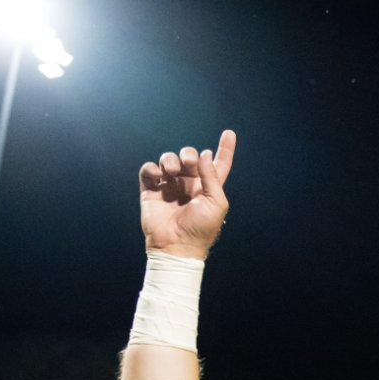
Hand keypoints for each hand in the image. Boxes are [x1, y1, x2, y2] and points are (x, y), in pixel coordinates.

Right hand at [139, 130, 236, 259]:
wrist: (176, 246)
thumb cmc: (201, 229)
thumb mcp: (216, 203)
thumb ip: (212, 177)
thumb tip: (204, 153)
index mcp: (208, 187)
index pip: (218, 164)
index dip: (225, 149)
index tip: (229, 133)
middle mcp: (189, 184)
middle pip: (190, 156)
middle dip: (188, 155)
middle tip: (188, 165)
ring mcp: (169, 187)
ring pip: (169, 159)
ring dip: (170, 160)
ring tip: (171, 172)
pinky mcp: (151, 191)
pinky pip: (149, 170)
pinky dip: (152, 168)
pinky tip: (158, 176)